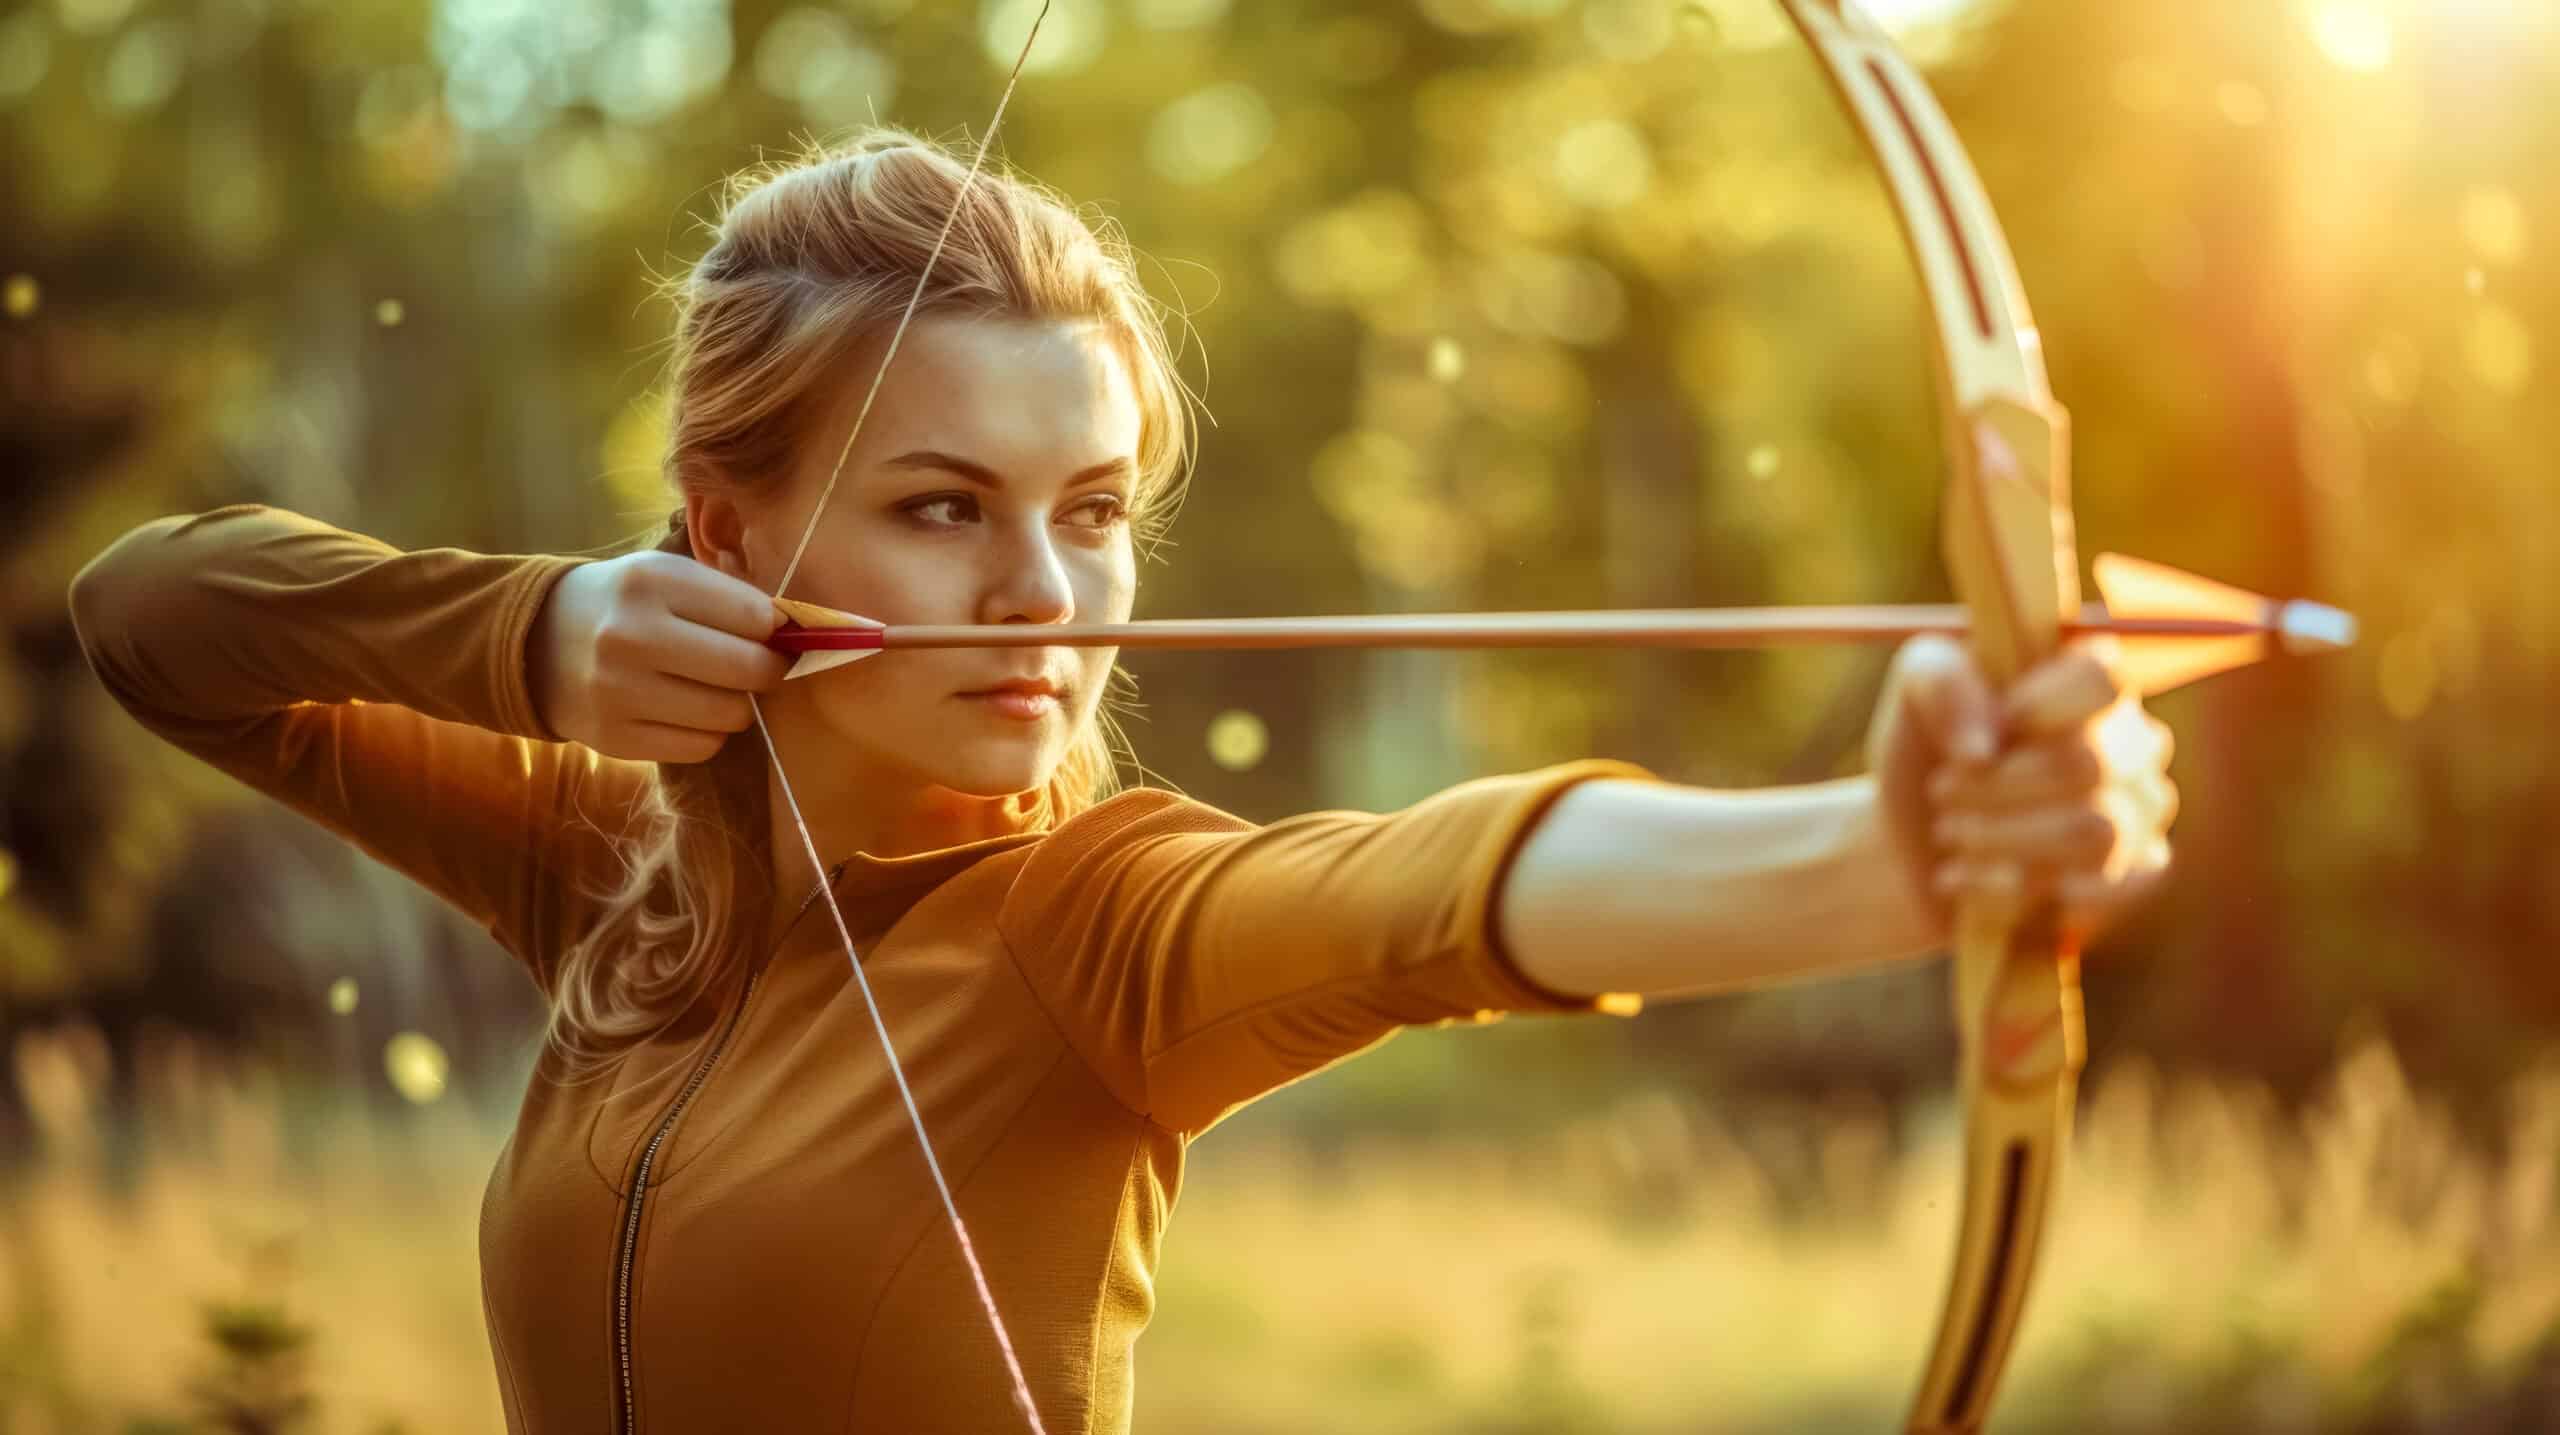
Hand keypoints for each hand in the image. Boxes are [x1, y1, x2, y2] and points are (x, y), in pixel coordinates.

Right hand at [528, 550, 791, 762]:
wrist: (535, 643)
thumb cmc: (624, 604)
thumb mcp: (667, 576)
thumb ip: (729, 598)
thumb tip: (796, 635)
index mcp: (651, 582)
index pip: (754, 616)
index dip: (776, 630)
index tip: (773, 634)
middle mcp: (631, 636)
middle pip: (749, 669)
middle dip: (768, 670)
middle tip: (759, 666)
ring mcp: (619, 692)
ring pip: (730, 715)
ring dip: (738, 704)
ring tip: (716, 687)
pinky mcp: (614, 738)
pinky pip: (702, 748)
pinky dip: (709, 733)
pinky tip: (688, 711)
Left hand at [1866, 634, 2177, 944]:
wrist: (1911, 844)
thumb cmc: (1926, 752)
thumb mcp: (1915, 693)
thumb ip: (1941, 682)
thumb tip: (1983, 749)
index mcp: (2089, 682)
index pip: (2104, 678)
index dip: (2039, 706)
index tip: (1983, 730)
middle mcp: (2131, 743)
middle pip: (2093, 763)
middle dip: (1997, 785)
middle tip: (1940, 791)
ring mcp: (2141, 812)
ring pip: (2096, 832)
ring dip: (1999, 837)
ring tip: (1948, 833)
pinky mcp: (2131, 878)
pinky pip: (2098, 890)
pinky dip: (2010, 890)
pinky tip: (1965, 878)